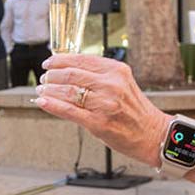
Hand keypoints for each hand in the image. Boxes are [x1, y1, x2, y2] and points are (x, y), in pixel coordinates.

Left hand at [34, 54, 169, 166]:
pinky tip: (42, 102)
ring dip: (49, 90)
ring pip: (67, 91)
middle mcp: (111, 84)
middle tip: (44, 79)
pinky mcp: (99, 123)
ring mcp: (105, 104)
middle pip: (71, 74)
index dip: (59, 60)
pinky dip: (52, 105)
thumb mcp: (121, 84)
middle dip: (51, 76)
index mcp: (116, 70)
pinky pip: (69, 111)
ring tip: (41, 91)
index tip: (48, 63)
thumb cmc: (134, 110)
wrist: (152, 134)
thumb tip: (66, 70)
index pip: (81, 59)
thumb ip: (98, 76)